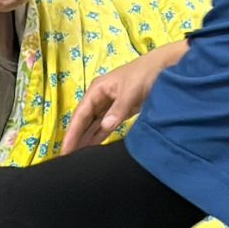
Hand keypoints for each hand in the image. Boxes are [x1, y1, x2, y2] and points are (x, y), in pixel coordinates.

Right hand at [61, 39, 188, 153]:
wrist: (164, 67)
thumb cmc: (144, 74)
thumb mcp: (130, 91)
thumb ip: (118, 110)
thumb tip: (105, 126)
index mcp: (97, 90)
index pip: (80, 115)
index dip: (72, 133)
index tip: (64, 150)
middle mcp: (99, 98)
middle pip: (84, 121)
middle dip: (76, 139)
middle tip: (67, 160)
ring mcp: (109, 105)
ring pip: (93, 125)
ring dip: (86, 140)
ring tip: (76, 159)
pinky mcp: (120, 111)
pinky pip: (104, 126)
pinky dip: (98, 137)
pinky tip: (92, 148)